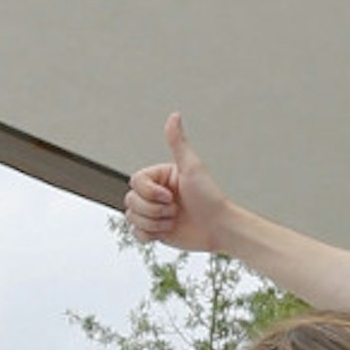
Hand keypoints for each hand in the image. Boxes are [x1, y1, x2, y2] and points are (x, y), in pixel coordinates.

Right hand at [123, 111, 241, 258]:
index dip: (150, 193)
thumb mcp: (192, 167)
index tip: (171, 195)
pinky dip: (150, 235)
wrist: (218, 228)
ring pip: (132, 218)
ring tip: (174, 220)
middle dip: (154, 210)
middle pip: (130, 201)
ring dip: (155, 223)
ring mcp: (153, 213)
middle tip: (176, 209)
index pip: (135, 182)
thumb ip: (178, 143)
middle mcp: (155, 194)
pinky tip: (167, 230)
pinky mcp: (154, 231)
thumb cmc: (209, 197)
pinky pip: (136, 234)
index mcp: (159, 177)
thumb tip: (174, 115)